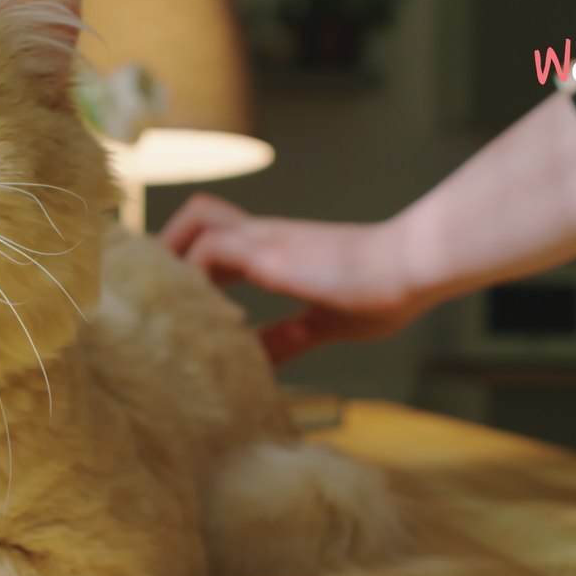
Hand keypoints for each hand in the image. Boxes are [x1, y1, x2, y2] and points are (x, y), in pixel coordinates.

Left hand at [160, 194, 422, 362]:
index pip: (217, 239)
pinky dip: (194, 275)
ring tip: (172, 298)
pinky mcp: (269, 252)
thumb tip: (263, 360)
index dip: (191, 263)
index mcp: (276, 250)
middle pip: (198, 214)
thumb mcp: (324, 323)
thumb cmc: (382, 292)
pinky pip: (209, 250)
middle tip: (163, 292)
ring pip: (196, 218)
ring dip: (176, 253)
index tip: (179, 301)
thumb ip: (289, 337)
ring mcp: (265, 239)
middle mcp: (264, 235)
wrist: (411, 268)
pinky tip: (200, 311)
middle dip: (170, 246)